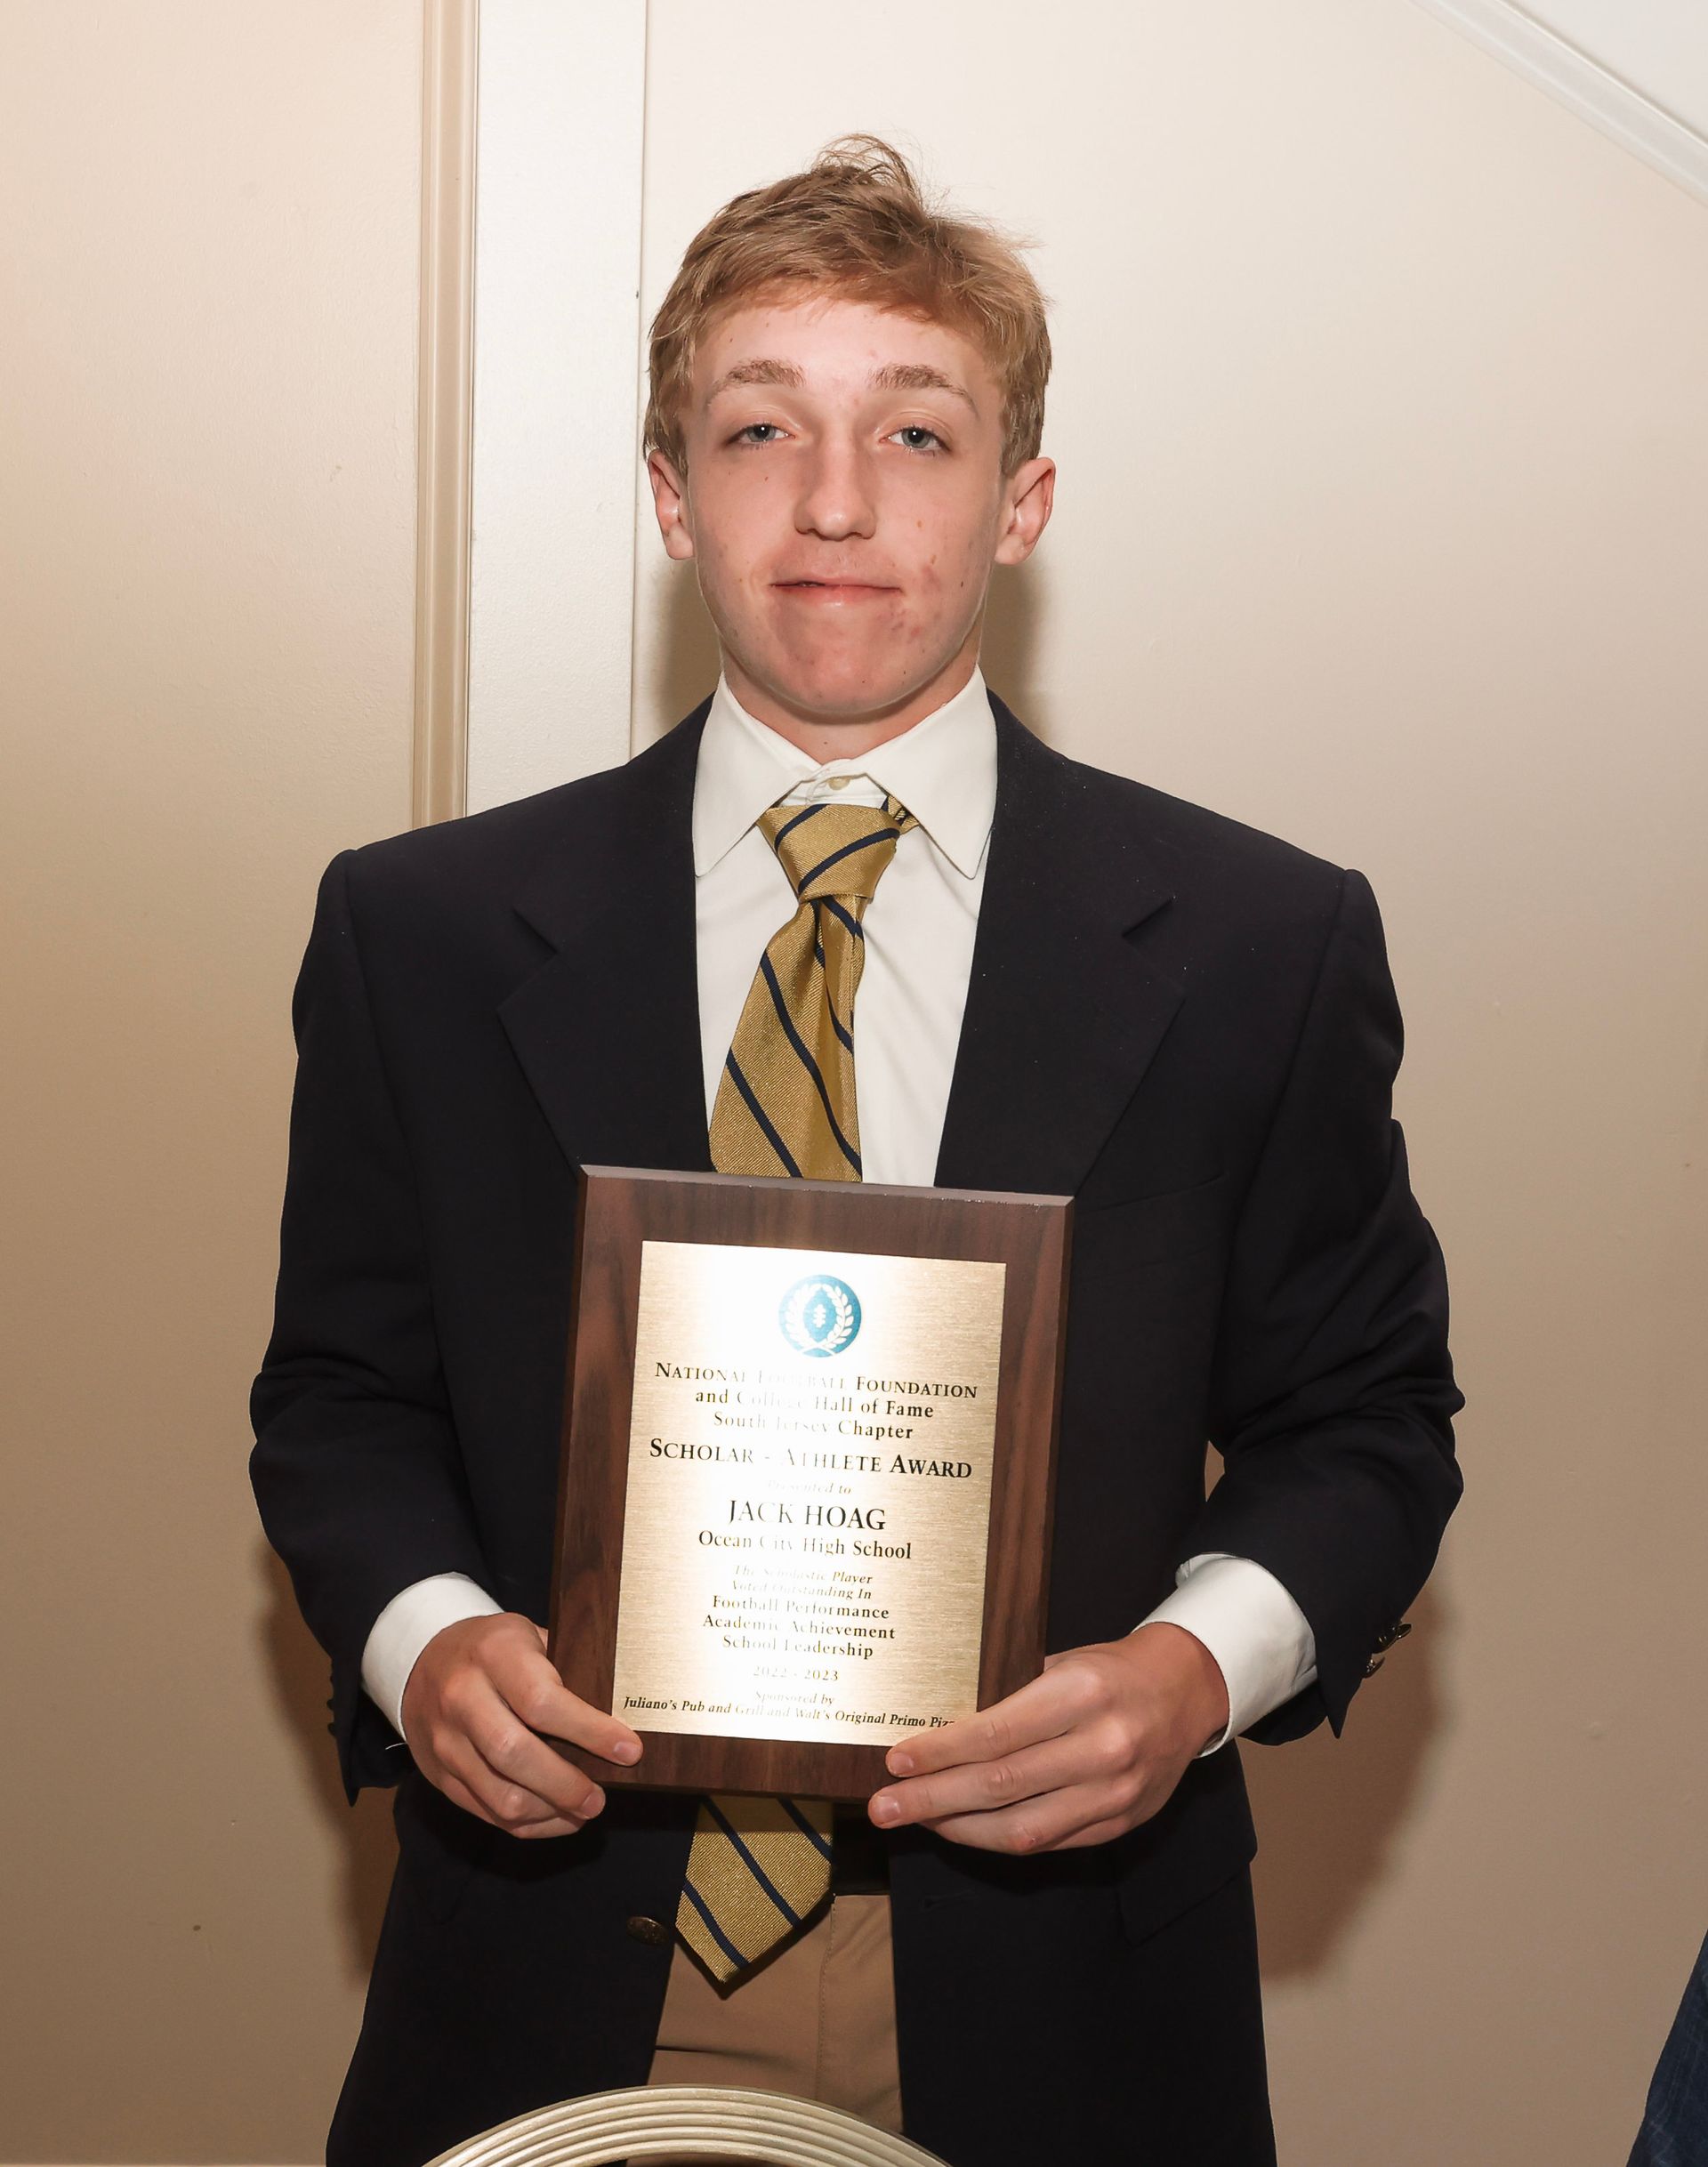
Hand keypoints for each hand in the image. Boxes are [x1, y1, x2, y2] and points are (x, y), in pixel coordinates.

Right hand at [400, 1613, 642, 1839]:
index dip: (589, 1731)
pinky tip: (555, 1816)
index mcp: (494, 1654)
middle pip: (516, 1755)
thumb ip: (565, 1669)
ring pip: (500, 1795)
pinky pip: (487, 1812)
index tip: (628, 1750)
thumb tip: (621, 1713)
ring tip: (583, 1809)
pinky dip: (528, 1824)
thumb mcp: (528, 1636)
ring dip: (549, 1811)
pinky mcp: (440, 1776)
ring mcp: (446, 1741)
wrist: (423, 1659)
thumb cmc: (493, 1649)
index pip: (542, 1701)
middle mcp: (463, 1697)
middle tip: (600, 1797)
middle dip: (566, 1785)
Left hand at [866, 1622, 1230, 1853]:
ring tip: (917, 1820)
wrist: (1186, 1690)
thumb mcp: (1062, 1661)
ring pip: (1022, 1829)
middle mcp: (1102, 1747)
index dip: (941, 1753)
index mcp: (1082, 1694)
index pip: (996, 1734)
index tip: (897, 1761)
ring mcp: (1114, 1793)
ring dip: (959, 1829)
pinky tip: (964, 1828)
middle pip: (1000, 1786)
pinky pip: (1048, 1844)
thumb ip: (1010, 1693)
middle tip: (884, 1806)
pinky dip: (999, 1839)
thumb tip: (938, 1723)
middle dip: (932, 1800)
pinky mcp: (1120, 1824)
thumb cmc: (1111, 1670)